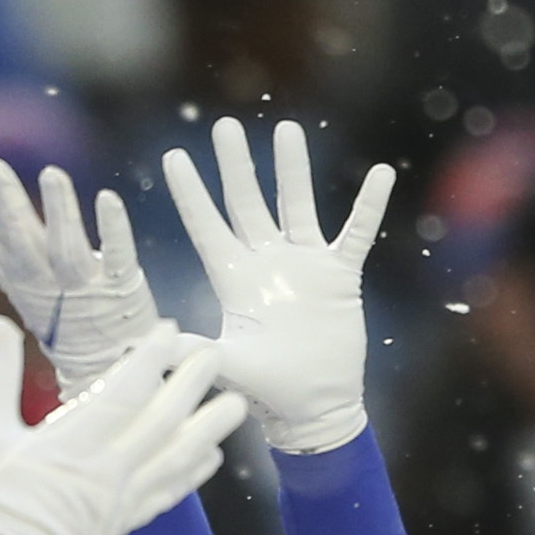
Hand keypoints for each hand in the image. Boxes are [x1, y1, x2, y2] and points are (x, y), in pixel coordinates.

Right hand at [0, 157, 158, 399]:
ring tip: (51, 173)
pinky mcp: (121, 288)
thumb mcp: (20, 287)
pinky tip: (107, 198)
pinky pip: (117, 256)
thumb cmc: (65, 324)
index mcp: (22, 279)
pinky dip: (113, 229)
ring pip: (66, 247)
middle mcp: (48, 284)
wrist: (107, 370)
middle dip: (7, 202)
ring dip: (59, 211)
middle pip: (22, 240)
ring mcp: (84, 288)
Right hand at [0, 319, 246, 534]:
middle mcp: (107, 469)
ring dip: (209, 429)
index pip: (124, 393)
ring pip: (177, 458)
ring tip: (235, 404)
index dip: (150, 359)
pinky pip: (168, 494)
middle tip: (213, 356)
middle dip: (191, 384)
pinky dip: (193, 474)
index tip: (169, 332)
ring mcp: (122, 498)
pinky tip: (210, 456)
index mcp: (72, 443)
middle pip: (162, 421)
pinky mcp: (125, 521)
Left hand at [161, 118, 393, 453]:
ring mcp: (303, 266)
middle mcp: (265, 263)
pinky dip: (368, 205)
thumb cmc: (266, 391)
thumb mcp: (226, 365)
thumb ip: (194, 350)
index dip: (191, 193)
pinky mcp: (339, 276)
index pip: (206, 226)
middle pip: (246, 202)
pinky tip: (381, 172)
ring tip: (286, 128)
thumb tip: (154, 345)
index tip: (174, 155)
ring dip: (293, 169)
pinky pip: (356, 233)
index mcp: (233, 280)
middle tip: (224, 126)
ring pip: (295, 205)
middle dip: (236, 165)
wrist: (313, 407)